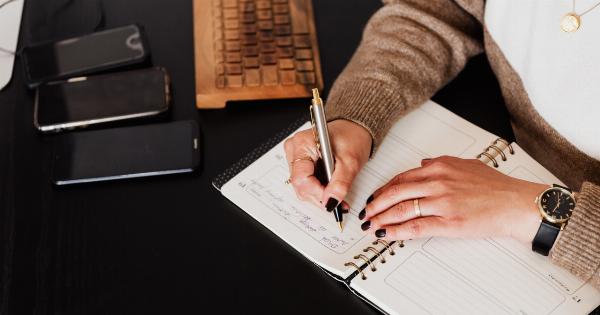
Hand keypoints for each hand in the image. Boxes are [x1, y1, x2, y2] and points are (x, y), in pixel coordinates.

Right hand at [284, 119, 371, 208]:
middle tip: (337, 198)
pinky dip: (318, 190)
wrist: (354, 130)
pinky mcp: (300, 164)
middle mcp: (294, 149)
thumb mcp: (350, 162)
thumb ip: (340, 184)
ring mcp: (295, 157)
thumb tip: (330, 202)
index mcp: (302, 144)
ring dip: (319, 195)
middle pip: (299, 184)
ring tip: (335, 193)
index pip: (301, 178)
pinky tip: (330, 189)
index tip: (331, 199)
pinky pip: (305, 183)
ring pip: (302, 187)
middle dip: (319, 195)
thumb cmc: (352, 138)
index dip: (316, 192)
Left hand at [361, 156, 547, 243]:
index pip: (401, 178)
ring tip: (371, 225)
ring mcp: (442, 202)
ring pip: (402, 210)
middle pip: (396, 193)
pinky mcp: (448, 222)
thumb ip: (441, 163)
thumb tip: (421, 165)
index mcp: (439, 166)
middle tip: (365, 212)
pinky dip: (397, 231)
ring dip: (381, 218)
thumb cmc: (495, 187)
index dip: (383, 189)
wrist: (516, 204)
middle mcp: (437, 182)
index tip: (374, 197)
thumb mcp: (466, 165)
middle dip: (375, 204)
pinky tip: (387, 234)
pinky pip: (416, 227)